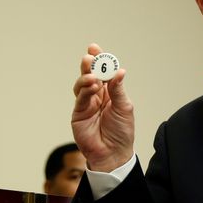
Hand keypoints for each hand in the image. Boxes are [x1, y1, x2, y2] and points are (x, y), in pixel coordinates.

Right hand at [72, 44, 134, 171]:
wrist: (113, 153)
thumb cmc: (121, 132)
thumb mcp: (124, 108)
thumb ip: (118, 90)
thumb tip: (119, 71)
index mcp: (109, 92)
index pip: (103, 72)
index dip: (99, 60)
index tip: (94, 48)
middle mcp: (96, 95)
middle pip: (89, 74)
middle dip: (88, 64)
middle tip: (89, 56)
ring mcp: (86, 104)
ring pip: (82, 84)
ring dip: (87, 77)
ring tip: (94, 77)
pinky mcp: (78, 113)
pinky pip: (80, 98)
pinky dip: (85, 90)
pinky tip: (92, 86)